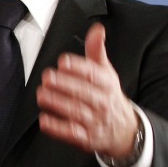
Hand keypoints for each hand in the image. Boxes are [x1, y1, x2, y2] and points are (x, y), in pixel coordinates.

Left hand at [36, 23, 138, 159]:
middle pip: (84, 92)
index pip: (94, 74)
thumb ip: (96, 51)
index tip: (63, 62)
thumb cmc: (109, 96)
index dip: (79, 68)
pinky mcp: (86, 138)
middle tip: (47, 78)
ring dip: (58, 103)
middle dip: (65, 85)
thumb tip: (97, 28)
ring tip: (42, 94)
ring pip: (76, 111)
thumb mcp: (106, 72)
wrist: (125, 130)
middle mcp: (102, 102)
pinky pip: (71, 133)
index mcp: (107, 84)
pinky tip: (44, 120)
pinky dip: (58, 127)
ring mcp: (94, 121)